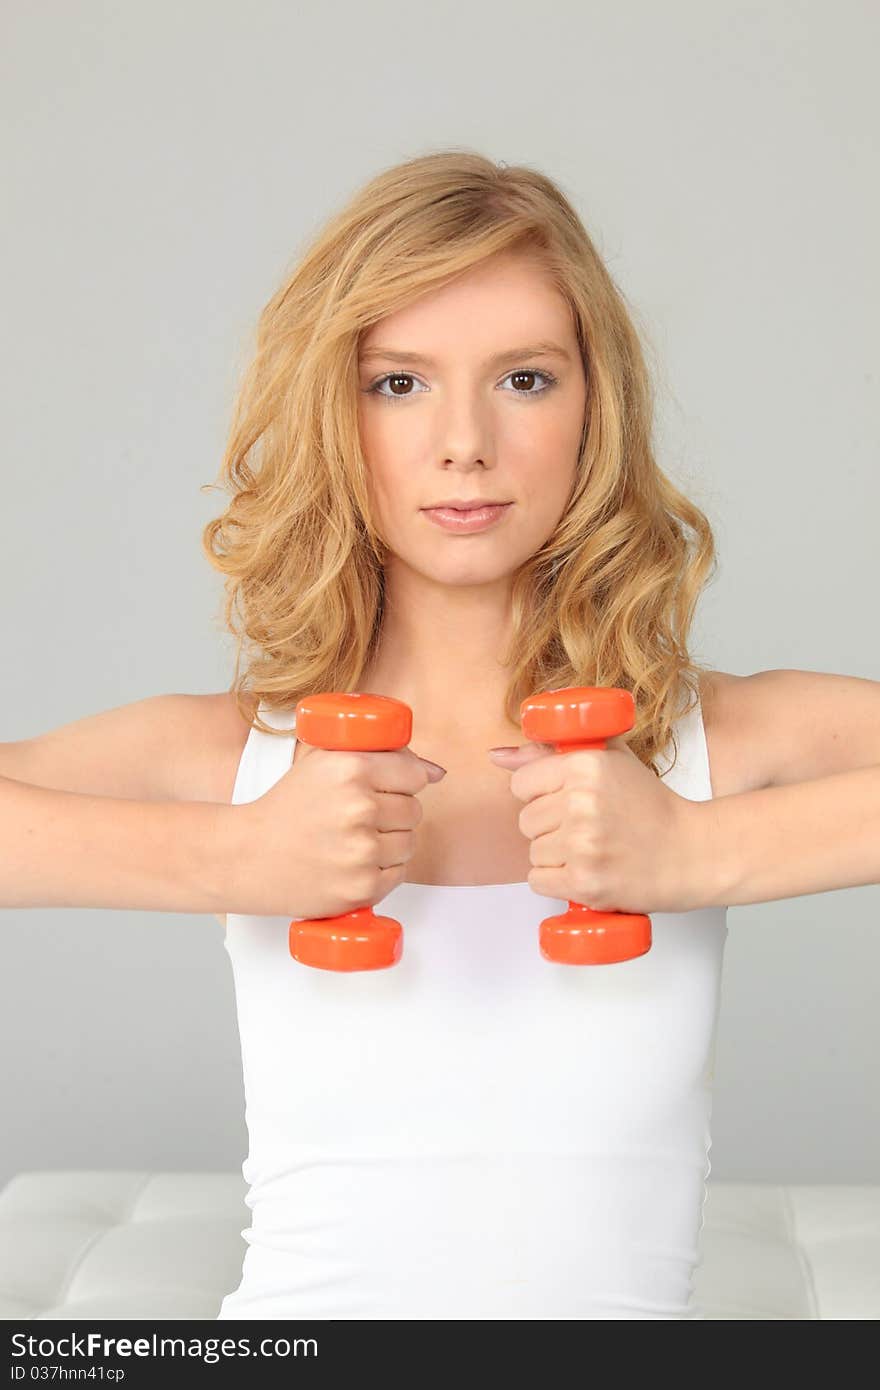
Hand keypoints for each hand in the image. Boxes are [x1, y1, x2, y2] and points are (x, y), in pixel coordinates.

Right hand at [226, 743, 445, 919]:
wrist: (247, 856)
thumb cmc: (285, 809)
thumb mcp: (324, 763)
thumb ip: (379, 756)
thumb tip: (435, 772)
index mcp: (351, 768)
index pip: (415, 775)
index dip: (401, 784)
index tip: (382, 790)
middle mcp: (360, 807)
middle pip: (415, 811)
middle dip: (394, 814)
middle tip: (357, 819)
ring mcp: (362, 851)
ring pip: (409, 843)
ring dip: (390, 843)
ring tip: (352, 841)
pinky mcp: (363, 887)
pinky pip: (398, 874)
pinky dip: (381, 870)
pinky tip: (352, 863)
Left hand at [487, 735, 705, 913]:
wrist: (693, 852)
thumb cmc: (652, 808)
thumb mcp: (609, 762)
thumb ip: (551, 752)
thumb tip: (497, 756)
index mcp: (586, 765)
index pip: (522, 783)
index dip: (541, 795)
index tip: (565, 801)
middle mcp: (581, 802)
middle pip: (526, 821)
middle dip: (550, 827)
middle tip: (587, 829)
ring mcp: (583, 844)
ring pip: (533, 852)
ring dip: (555, 856)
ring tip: (592, 850)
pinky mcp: (585, 882)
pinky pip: (538, 881)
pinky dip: (556, 881)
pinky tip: (585, 871)